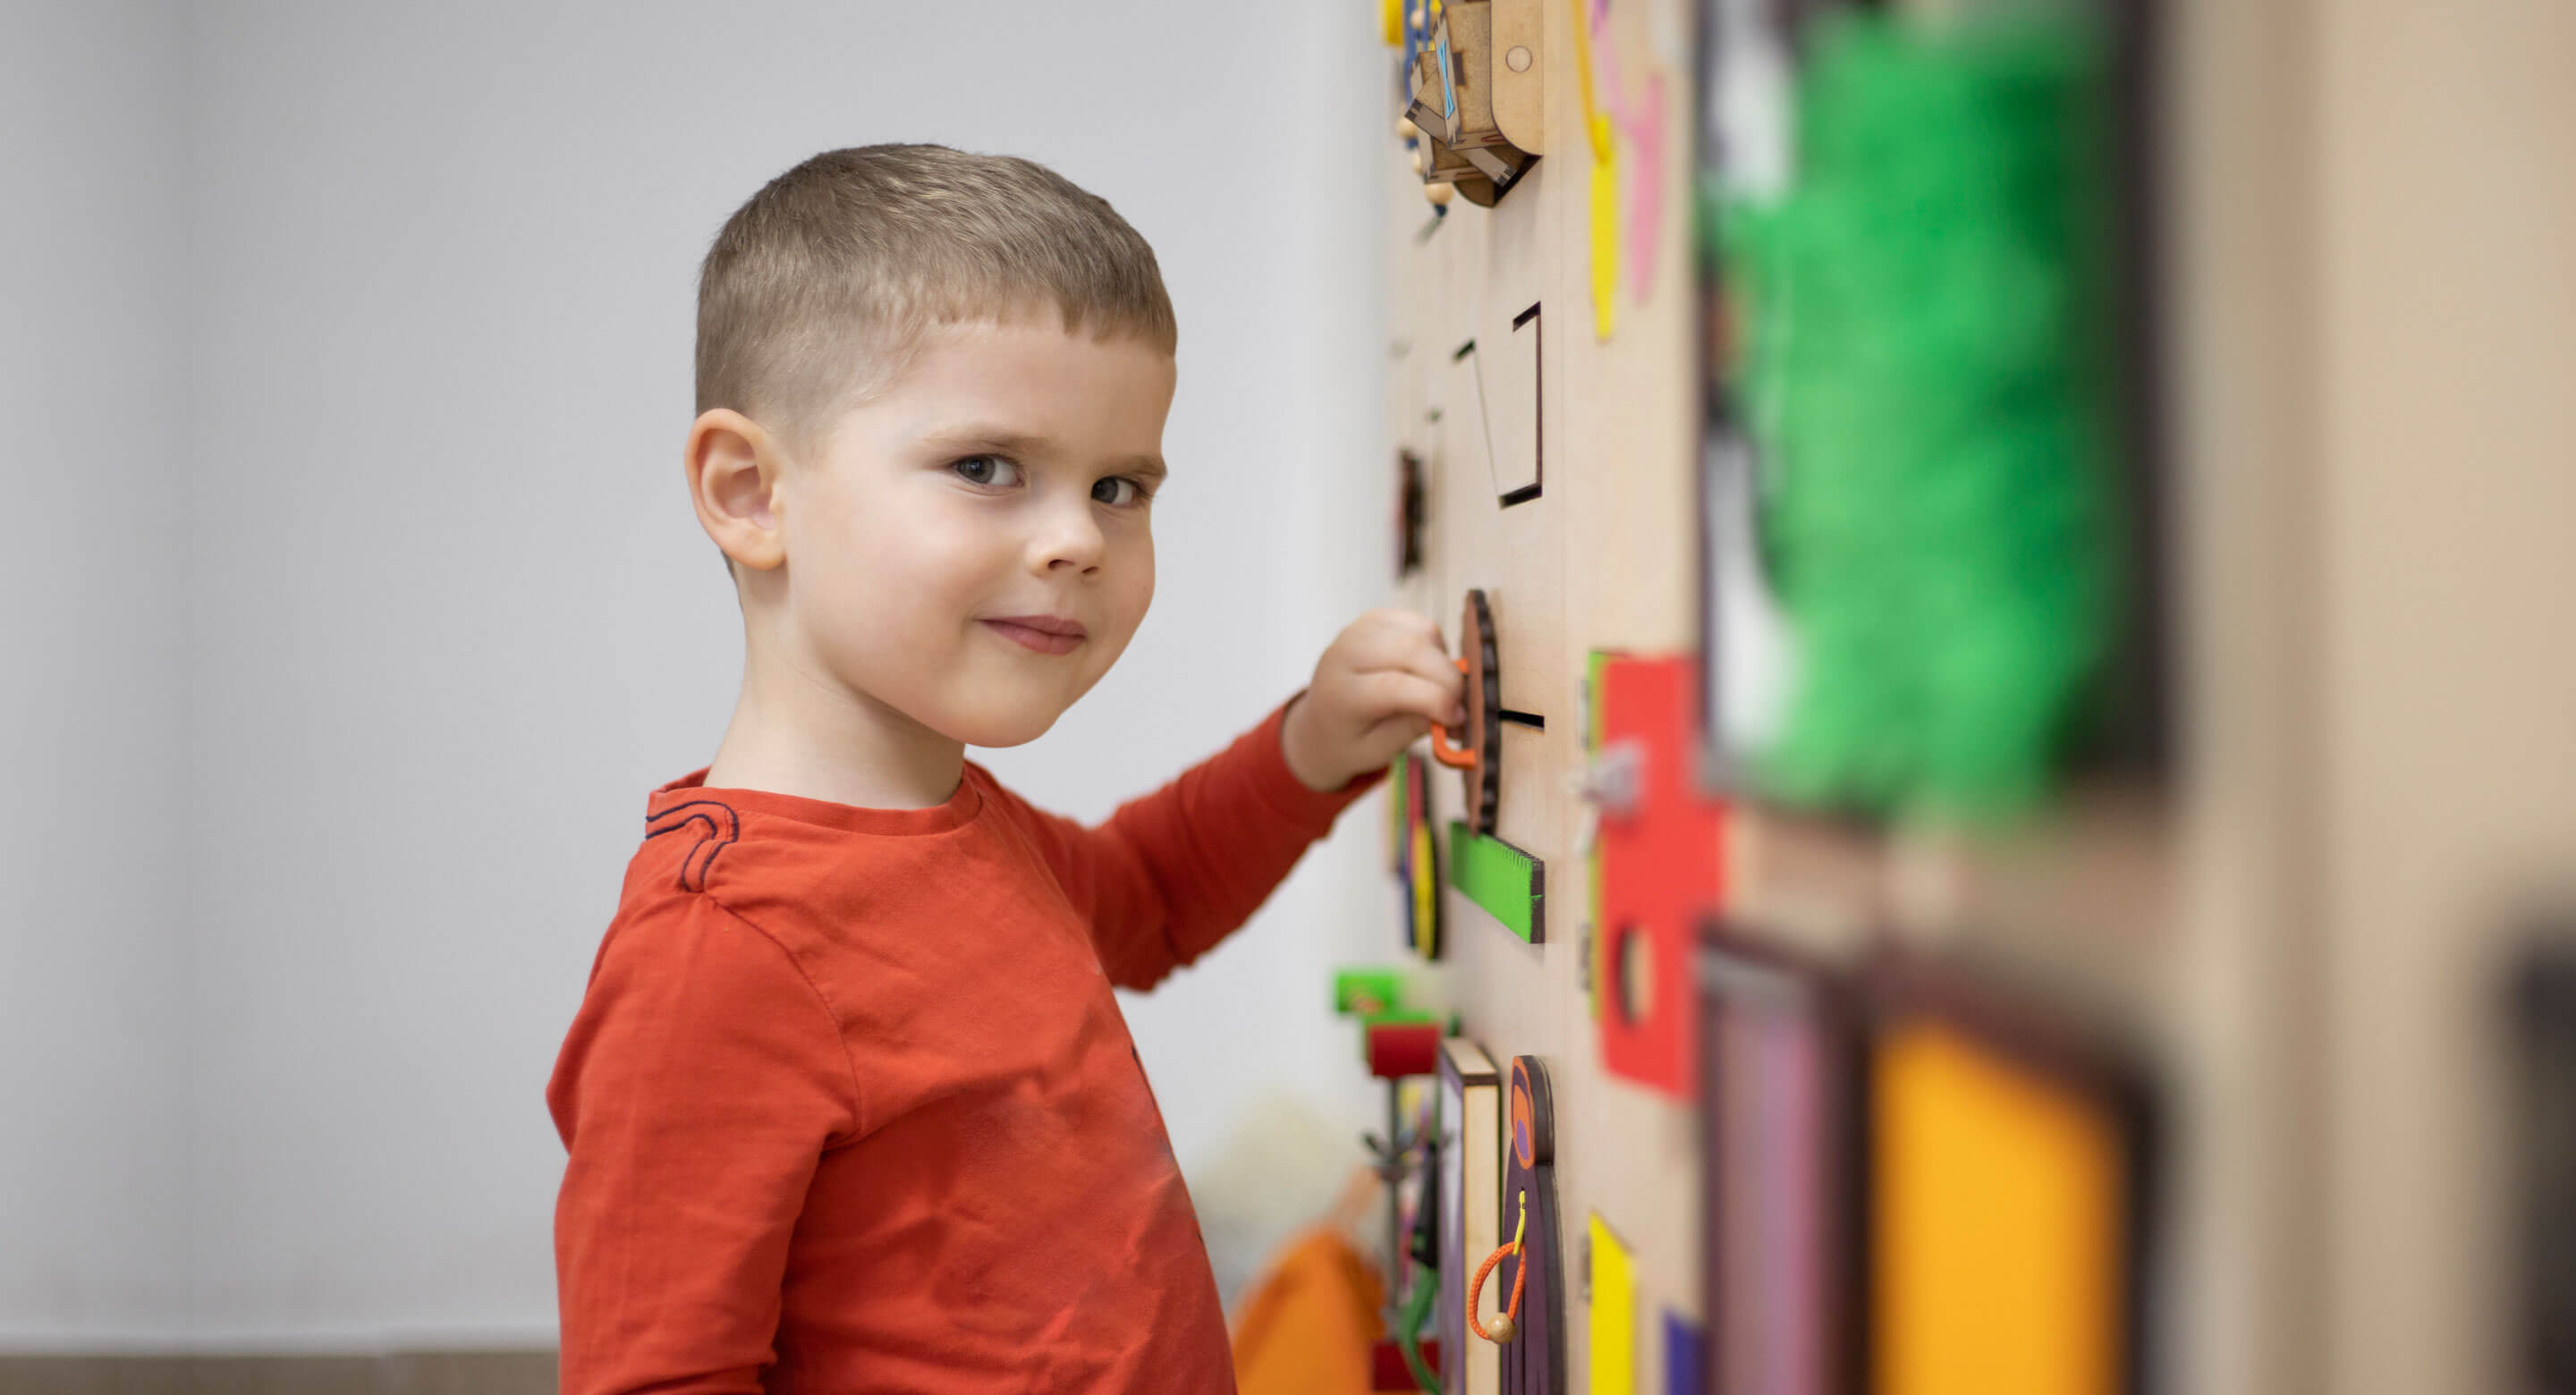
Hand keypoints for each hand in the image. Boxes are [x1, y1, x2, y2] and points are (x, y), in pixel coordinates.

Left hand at [1280, 609, 1466, 791]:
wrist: (1319, 723)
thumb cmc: (1349, 741)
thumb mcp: (1378, 751)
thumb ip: (1413, 728)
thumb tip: (1455, 711)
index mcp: (1339, 693)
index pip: (1394, 686)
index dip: (1435, 700)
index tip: (1456, 720)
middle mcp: (1344, 653)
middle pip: (1411, 650)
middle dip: (1448, 679)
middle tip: (1460, 707)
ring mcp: (1359, 629)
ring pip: (1421, 632)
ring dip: (1443, 662)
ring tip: (1440, 690)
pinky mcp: (1375, 619)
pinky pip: (1421, 623)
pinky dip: (1436, 646)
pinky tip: (1428, 670)